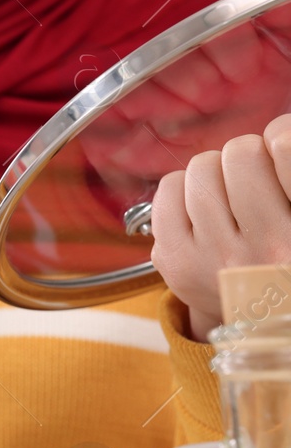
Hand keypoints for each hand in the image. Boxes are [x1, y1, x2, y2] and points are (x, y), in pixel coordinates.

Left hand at [150, 114, 290, 339]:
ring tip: (228, 196)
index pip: (285, 146)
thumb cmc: (283, 257)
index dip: (282, 139)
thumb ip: (287, 169)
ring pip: (200, 168)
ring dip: (215, 173)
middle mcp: (260, 251)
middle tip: (253, 179)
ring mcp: (211, 258)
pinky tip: (201, 209)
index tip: (280, 150)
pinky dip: (183, 189)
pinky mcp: (173, 260)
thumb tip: (277, 130)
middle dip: (245, 157)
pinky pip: (168, 191)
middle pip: (239, 153)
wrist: (263, 318)